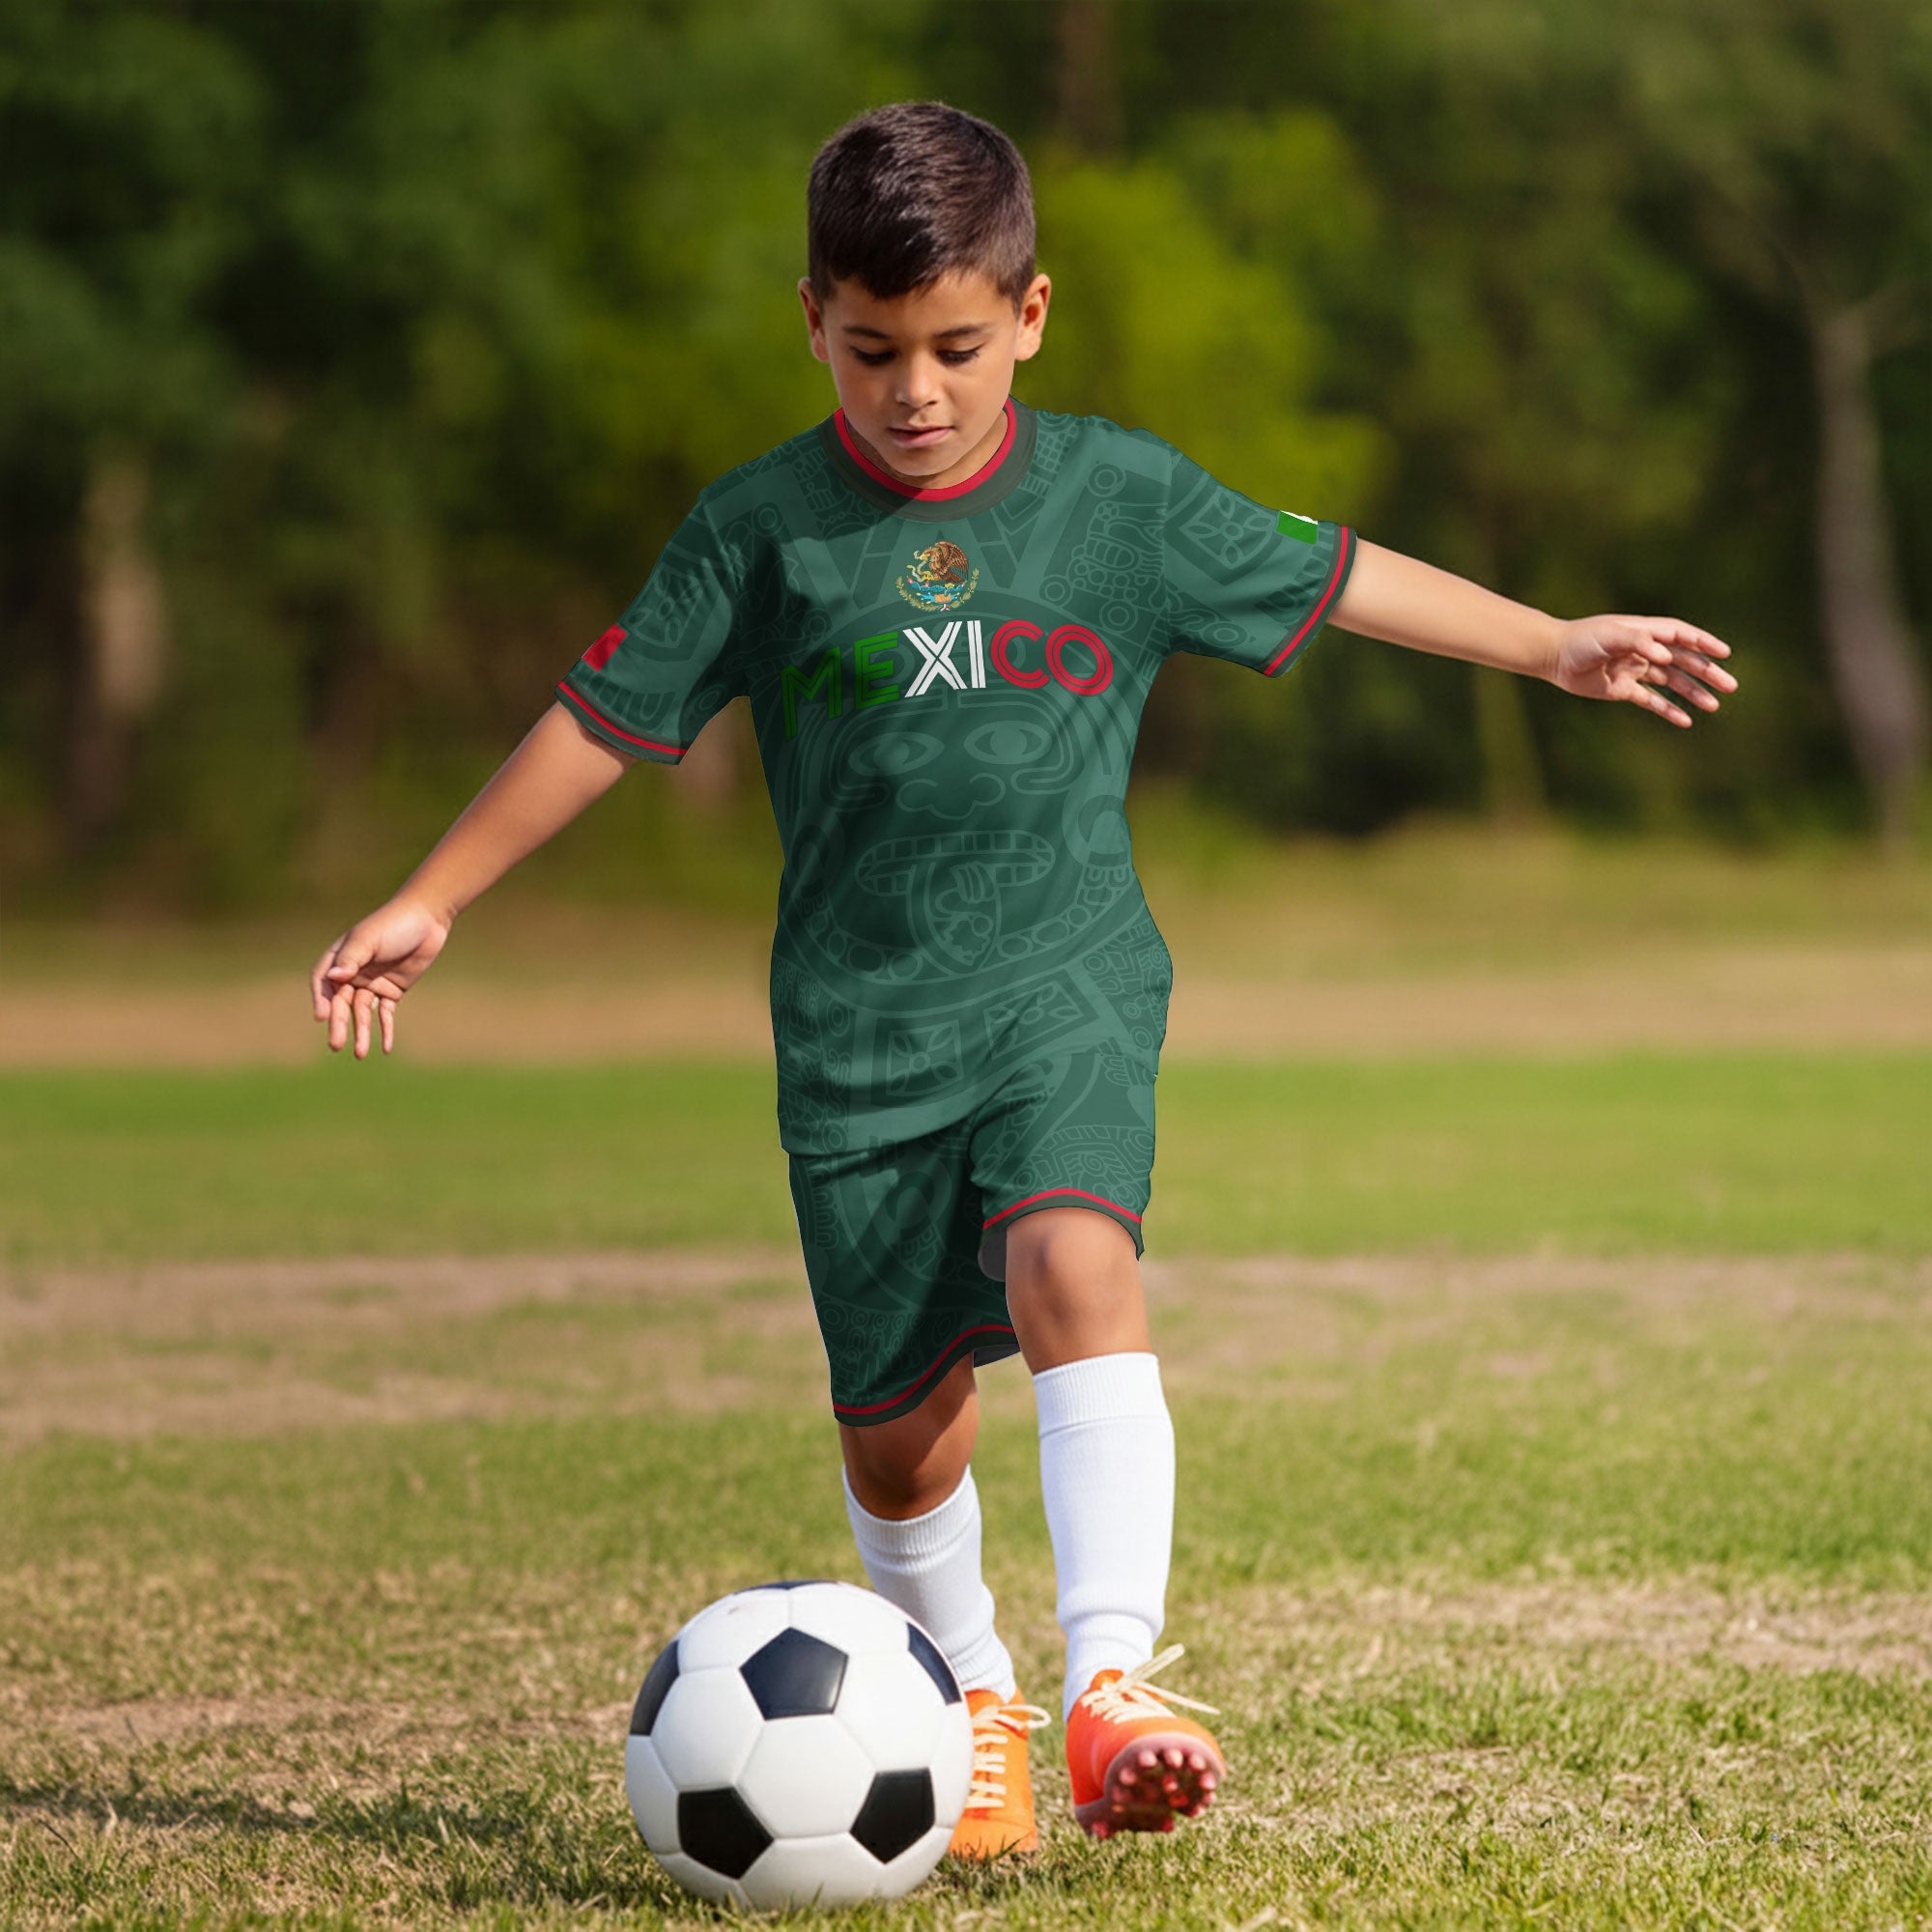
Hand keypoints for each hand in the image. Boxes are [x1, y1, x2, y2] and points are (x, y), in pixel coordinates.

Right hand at [309, 896, 451, 1058]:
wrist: (427, 920)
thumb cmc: (393, 924)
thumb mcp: (370, 939)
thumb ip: (352, 958)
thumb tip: (333, 977)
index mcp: (340, 957)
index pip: (322, 982)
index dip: (321, 999)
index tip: (322, 1016)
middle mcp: (353, 973)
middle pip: (341, 1002)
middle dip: (339, 1023)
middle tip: (336, 1045)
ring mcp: (372, 983)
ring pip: (363, 1012)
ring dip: (362, 1032)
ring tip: (360, 1054)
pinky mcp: (392, 990)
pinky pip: (385, 1014)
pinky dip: (385, 1029)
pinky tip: (386, 1047)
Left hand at [1551, 616, 1736, 726]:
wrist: (1554, 657)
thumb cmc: (1582, 640)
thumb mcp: (1609, 635)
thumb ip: (1637, 641)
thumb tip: (1667, 656)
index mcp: (1645, 632)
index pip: (1682, 636)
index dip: (1704, 643)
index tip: (1724, 653)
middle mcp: (1645, 650)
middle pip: (1684, 661)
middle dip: (1707, 673)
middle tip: (1730, 686)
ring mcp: (1636, 670)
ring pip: (1672, 683)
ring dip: (1693, 693)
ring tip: (1713, 706)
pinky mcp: (1624, 689)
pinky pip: (1652, 701)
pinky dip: (1668, 710)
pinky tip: (1685, 721)